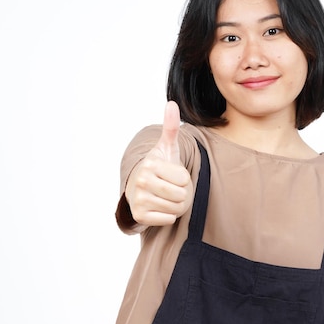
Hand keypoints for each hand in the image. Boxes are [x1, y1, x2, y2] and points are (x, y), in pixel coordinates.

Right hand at [125, 101, 192, 226]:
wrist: (140, 187)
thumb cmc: (159, 167)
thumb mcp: (167, 148)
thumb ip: (171, 127)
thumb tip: (172, 103)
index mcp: (151, 164)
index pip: (185, 179)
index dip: (184, 179)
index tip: (172, 175)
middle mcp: (141, 181)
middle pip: (182, 195)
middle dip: (182, 193)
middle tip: (171, 187)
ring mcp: (138, 200)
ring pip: (176, 208)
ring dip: (176, 205)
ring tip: (165, 196)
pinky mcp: (139, 216)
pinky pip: (168, 219)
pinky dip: (167, 216)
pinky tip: (158, 207)